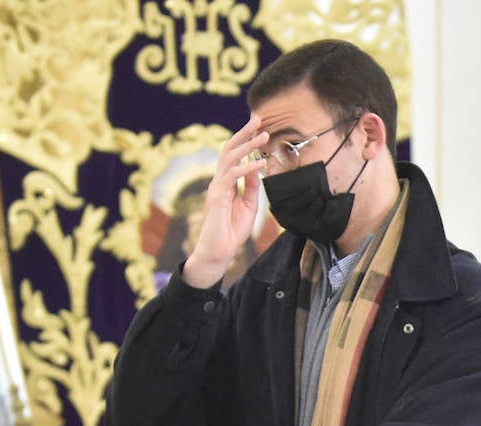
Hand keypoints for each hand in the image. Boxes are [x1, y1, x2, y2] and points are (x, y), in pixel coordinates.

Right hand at [182, 116, 269, 288]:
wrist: (219, 252)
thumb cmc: (231, 231)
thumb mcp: (249, 205)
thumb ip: (252, 187)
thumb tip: (258, 168)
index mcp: (226, 182)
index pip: (234, 154)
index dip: (245, 139)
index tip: (259, 127)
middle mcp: (219, 180)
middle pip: (229, 149)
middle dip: (244, 132)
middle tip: (258, 119)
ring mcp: (216, 187)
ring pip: (230, 158)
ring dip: (248, 145)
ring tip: (264, 135)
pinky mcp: (216, 197)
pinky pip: (232, 176)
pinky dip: (247, 168)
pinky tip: (260, 163)